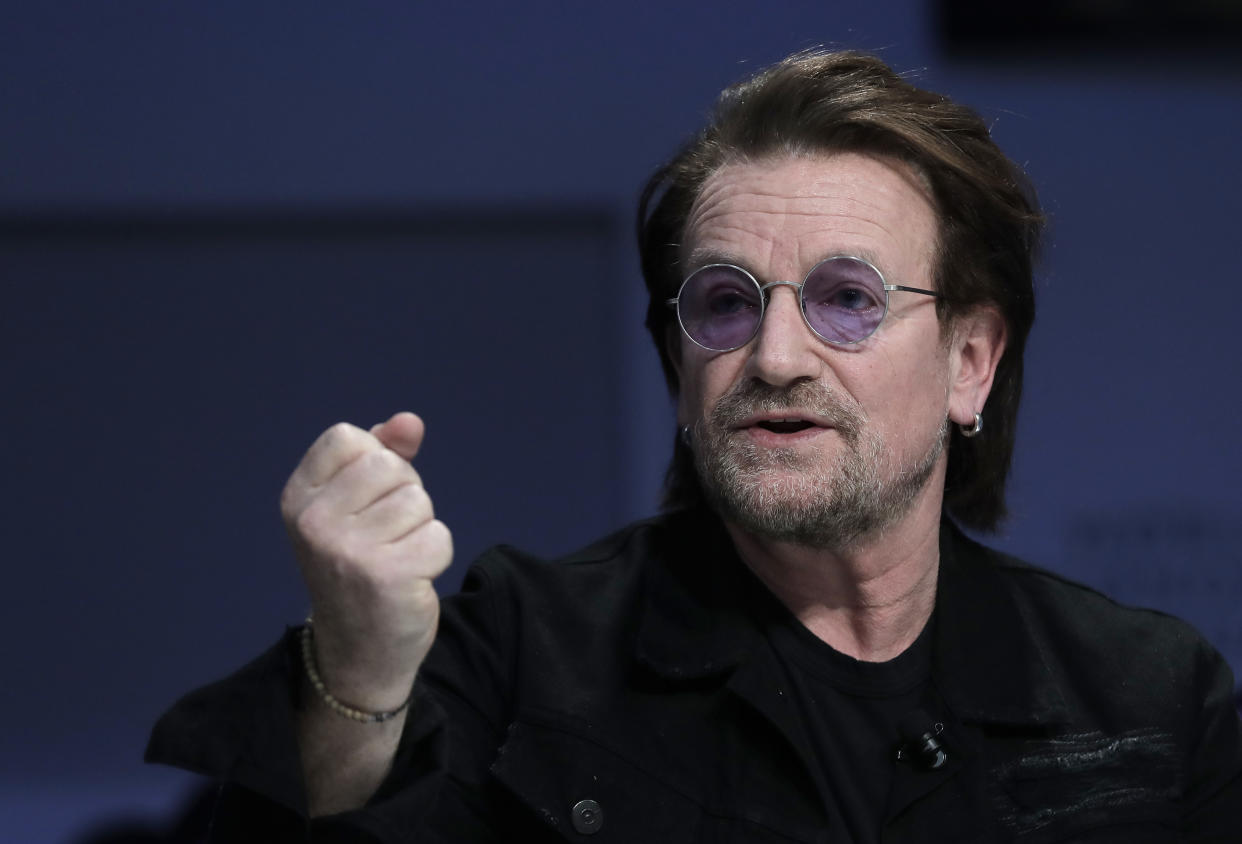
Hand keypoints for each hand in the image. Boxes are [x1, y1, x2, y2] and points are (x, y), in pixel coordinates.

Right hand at [280, 412, 451, 709]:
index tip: (366, 502)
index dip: (376, 462)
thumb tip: (410, 421)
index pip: (350, 438)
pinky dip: (435, 556)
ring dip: (421, 529)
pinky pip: (439, 536)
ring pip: (419, 502)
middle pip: (391, 466)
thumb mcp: (360, 505)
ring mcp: (345, 549)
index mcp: (298, 498)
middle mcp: (313, 521)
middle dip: (404, 496)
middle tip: (386, 536)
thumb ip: (384, 454)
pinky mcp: (384, 575)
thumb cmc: (361, 565)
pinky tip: (410, 579)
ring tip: (396, 557)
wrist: (358, 651)